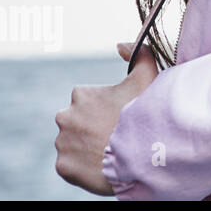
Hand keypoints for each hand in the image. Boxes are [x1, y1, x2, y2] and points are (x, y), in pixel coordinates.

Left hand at [54, 41, 158, 195]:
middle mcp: (65, 117)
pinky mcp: (62, 166)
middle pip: (78, 122)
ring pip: (73, 143)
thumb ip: (139, 53)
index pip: (89, 100)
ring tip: (110, 152)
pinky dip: (83, 166)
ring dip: (86, 146)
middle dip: (92, 127)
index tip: (120, 116)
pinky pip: (70, 165)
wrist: (139, 155)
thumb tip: (120, 44)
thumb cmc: (143, 114)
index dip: (107, 108)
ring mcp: (63, 143)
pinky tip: (102, 164)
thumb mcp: (147, 78)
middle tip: (115, 135)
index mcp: (81, 95)